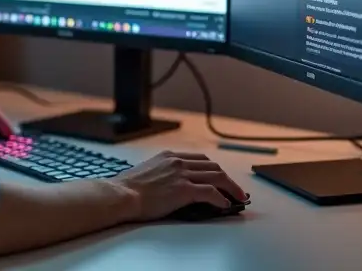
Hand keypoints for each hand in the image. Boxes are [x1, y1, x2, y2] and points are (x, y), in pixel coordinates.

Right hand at [109, 150, 246, 220]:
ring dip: (232, 188)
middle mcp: (177, 162)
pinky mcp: (184, 190)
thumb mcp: (147, 172)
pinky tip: (225, 205)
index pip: (200, 159)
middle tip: (236, 189)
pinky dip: (221, 198)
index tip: (221, 178)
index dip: (214, 170)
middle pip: (213, 166)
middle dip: (227, 178)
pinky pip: (210, 192)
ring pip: (217, 177)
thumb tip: (173, 186)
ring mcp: (181, 175)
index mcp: (169, 156)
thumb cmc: (128, 189)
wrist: (121, 195)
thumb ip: (163, 173)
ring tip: (239, 198)